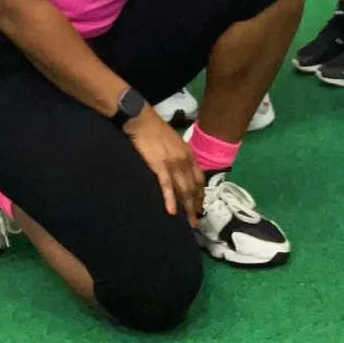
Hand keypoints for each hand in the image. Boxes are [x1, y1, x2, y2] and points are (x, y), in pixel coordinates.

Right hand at [123, 107, 204, 225]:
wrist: (142, 120)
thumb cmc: (156, 130)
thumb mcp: (174, 142)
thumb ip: (180, 155)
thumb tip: (183, 169)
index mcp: (188, 153)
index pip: (199, 178)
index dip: (201, 193)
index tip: (201, 205)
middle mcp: (184, 160)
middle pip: (193, 187)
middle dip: (196, 205)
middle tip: (197, 221)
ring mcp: (173, 163)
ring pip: (183, 189)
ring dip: (187, 208)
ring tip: (189, 223)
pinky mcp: (159, 166)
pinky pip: (166, 186)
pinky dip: (170, 199)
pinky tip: (172, 211)